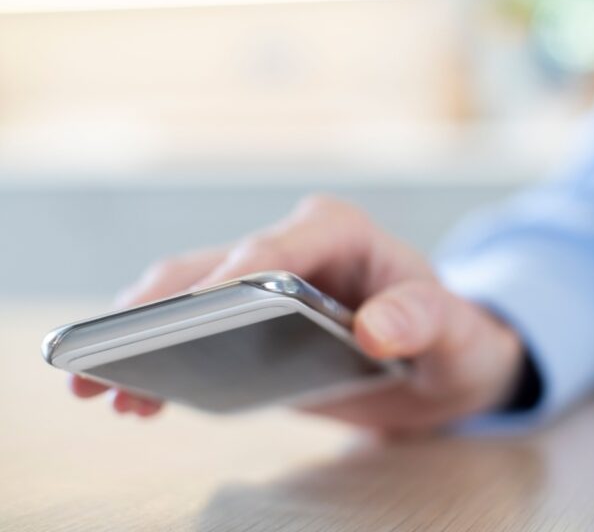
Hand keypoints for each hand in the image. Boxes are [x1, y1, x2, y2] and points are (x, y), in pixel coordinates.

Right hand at [70, 195, 524, 431]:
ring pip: (187, 297)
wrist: (441, 366)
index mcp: (342, 233)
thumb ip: (423, 320)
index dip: (234, 274)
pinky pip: (192, 331)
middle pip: (213, 267)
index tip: (197, 310)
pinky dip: (159, 359)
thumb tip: (375, 327)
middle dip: (160, 308)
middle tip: (111, 351)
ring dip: (141, 334)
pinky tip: (136, 397)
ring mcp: (265, 283)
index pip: (278, 245)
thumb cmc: (452, 338)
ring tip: (101, 385)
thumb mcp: (454, 332)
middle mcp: (295, 247)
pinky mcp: (249, 321)